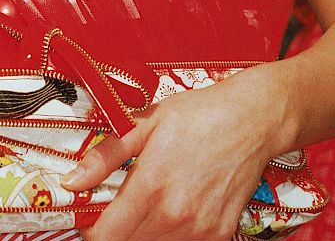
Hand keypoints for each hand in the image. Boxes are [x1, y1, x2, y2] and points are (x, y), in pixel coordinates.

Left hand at [62, 72, 281, 239]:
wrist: (254, 117)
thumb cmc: (202, 113)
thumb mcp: (150, 122)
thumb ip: (108, 155)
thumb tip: (72, 181)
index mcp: (150, 186)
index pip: (104, 237)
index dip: (93, 228)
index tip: (97, 216)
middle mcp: (174, 215)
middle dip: (121, 230)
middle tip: (130, 204)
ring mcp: (200, 228)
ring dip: (147, 233)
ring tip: (159, 201)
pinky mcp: (221, 232)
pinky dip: (178, 234)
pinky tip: (184, 207)